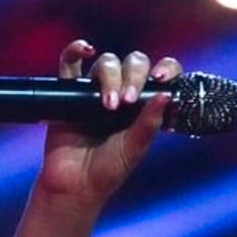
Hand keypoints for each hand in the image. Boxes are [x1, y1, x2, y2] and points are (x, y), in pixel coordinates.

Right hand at [35, 39, 183, 208]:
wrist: (74, 186)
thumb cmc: (107, 170)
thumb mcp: (135, 149)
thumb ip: (149, 124)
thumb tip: (167, 95)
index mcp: (143, 104)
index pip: (160, 75)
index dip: (165, 69)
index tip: (162, 78)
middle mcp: (121, 92)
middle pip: (133, 63)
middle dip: (133, 77)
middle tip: (127, 102)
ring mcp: (95, 90)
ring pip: (106, 62)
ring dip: (110, 77)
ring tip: (108, 105)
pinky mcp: (69, 91)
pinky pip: (70, 62)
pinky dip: (76, 50)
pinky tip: (86, 49)